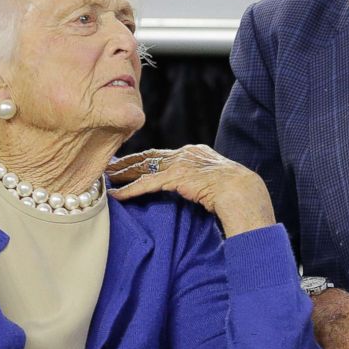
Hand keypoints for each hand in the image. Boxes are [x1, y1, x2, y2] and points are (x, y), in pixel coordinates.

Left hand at [107, 145, 275, 236]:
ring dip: (122, 174)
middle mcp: (185, 153)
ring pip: (143, 168)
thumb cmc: (236, 193)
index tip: (127, 162)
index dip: (143, 159)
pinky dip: (129, 190)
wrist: (244, 192)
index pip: (162, 154)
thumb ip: (200, 181)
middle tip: (107, 167)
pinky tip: (116, 196)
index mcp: (195, 152)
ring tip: (104, 180)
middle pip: (148, 157)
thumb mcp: (215, 181)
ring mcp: (180, 163)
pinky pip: (146, 184)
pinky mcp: (176, 176)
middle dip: (126, 162)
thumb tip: (194, 191)